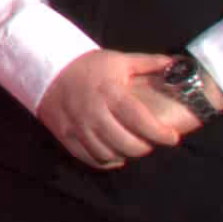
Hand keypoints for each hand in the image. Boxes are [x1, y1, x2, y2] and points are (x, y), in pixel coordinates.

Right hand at [36, 47, 203, 169]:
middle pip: (125, 143)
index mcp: (110, 92)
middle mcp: (94, 112)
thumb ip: (148, 63)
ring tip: (132, 147)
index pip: (139, 119)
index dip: (159, 133)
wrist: (46, 67)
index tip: (172, 137)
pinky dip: (105, 161)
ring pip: (107, 153)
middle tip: (151, 142)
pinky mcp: (65, 135)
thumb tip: (176, 64)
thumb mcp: (119, 59)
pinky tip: (115, 156)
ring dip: (125, 155)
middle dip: (144, 147)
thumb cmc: (88, 65)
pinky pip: (88, 157)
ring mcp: (78, 126)